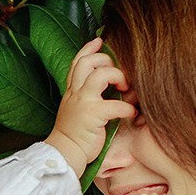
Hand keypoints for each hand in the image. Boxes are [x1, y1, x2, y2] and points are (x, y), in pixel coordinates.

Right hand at [46, 38, 135, 175]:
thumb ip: (87, 97)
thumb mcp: (75, 110)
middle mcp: (76, 93)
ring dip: (118, 77)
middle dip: (107, 62)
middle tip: (119, 77)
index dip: (88, 49)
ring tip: (125, 88)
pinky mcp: (93, 115)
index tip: (100, 41)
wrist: (64, 153)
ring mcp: (84, 102)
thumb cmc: (73, 135)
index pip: (77, 62)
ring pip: (101, 75)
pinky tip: (132, 113)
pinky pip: (116, 104)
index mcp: (71, 91)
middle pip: (89, 62)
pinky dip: (128, 107)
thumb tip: (109, 89)